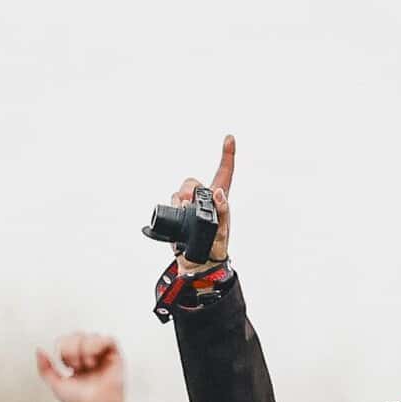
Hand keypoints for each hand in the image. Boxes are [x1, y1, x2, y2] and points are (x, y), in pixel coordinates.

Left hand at [37, 332, 128, 401]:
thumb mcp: (56, 385)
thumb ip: (45, 369)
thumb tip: (39, 350)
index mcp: (76, 361)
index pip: (66, 340)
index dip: (63, 349)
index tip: (68, 367)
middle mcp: (90, 356)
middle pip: (77, 335)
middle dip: (72, 349)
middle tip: (76, 366)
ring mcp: (103, 355)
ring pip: (92, 335)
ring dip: (85, 350)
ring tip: (88, 366)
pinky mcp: (116, 356)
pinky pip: (108, 339)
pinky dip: (97, 346)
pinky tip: (94, 361)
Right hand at [166, 135, 234, 266]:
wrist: (198, 264)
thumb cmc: (214, 249)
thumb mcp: (223, 232)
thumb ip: (223, 212)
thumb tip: (217, 192)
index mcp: (219, 200)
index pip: (224, 173)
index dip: (227, 154)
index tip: (230, 137)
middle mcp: (203, 199)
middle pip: (192, 181)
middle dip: (189, 190)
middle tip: (190, 205)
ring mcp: (189, 206)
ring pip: (179, 192)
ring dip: (179, 202)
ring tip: (185, 217)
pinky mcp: (177, 213)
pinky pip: (170, 202)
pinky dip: (171, 209)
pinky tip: (177, 222)